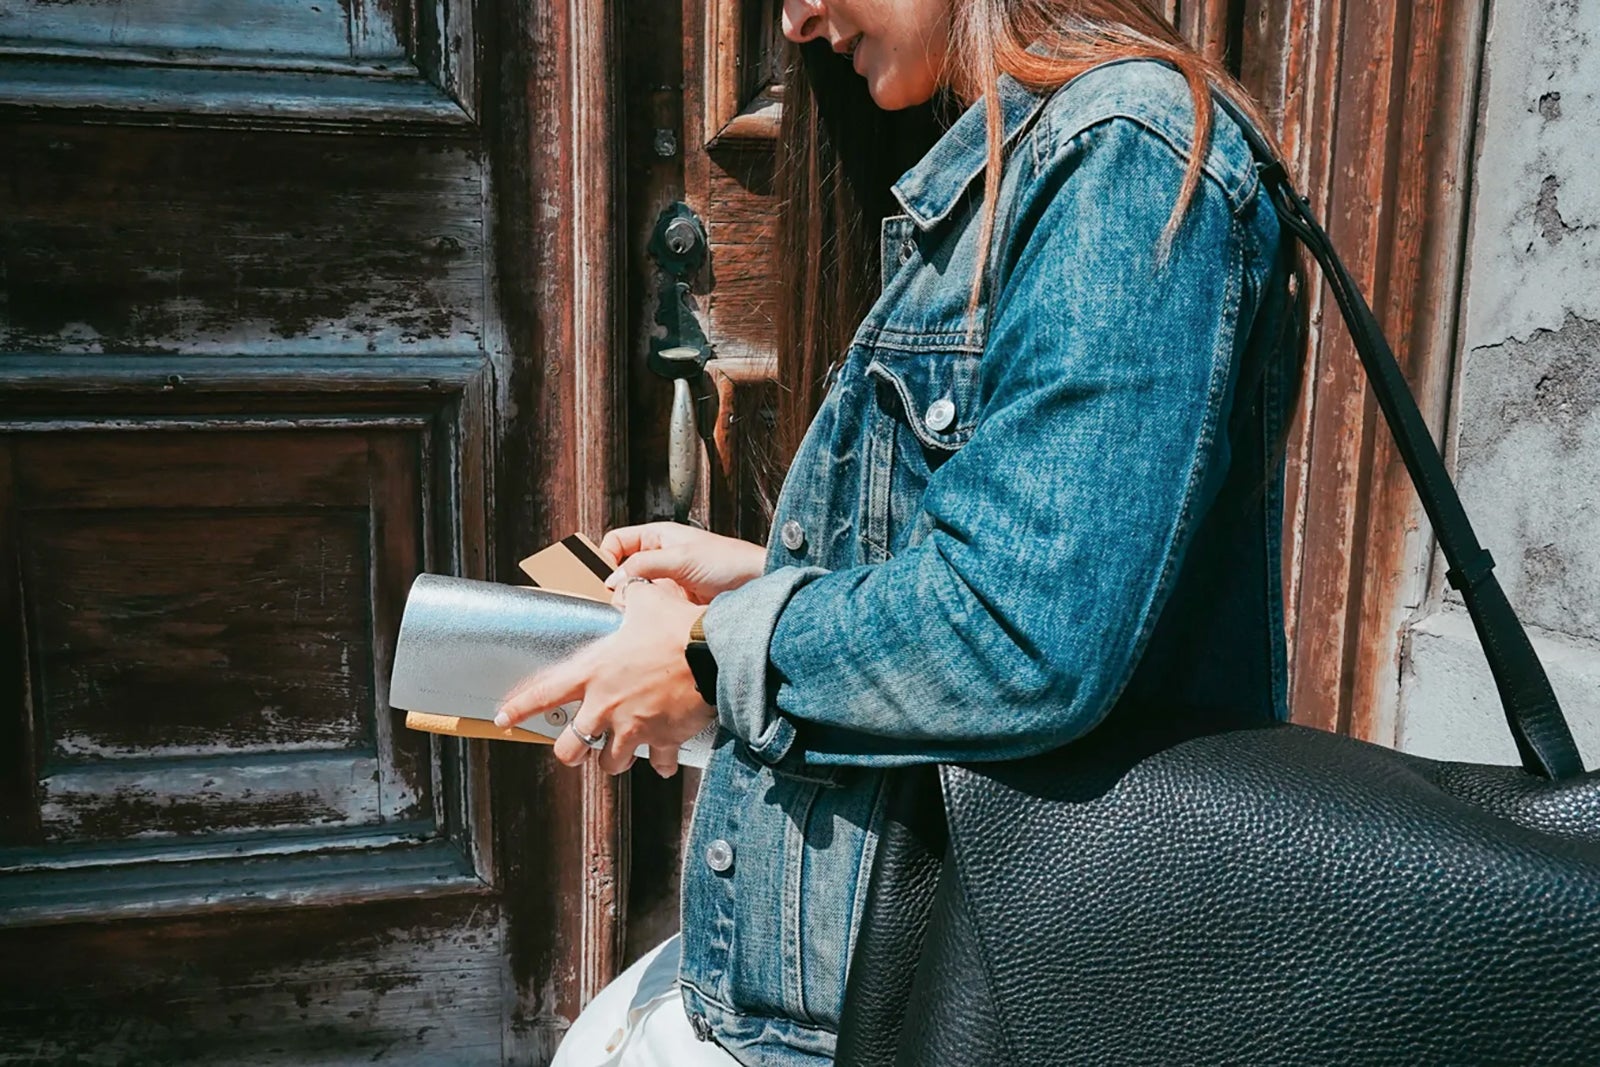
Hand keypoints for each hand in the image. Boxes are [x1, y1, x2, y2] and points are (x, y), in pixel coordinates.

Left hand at [494, 578, 713, 777]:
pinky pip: (658, 762)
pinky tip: (662, 762)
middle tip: (576, 750)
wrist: (712, 655)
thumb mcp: (648, 601)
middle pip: (570, 748)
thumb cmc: (677, 627)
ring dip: (613, 760)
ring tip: (620, 753)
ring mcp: (633, 727)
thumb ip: (631, 596)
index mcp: (595, 672)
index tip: (506, 718)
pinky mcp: (662, 739)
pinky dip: (660, 763)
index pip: (544, 694)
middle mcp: (607, 706)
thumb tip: (628, 584)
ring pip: (610, 763)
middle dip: (570, 752)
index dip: (520, 708)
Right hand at [600, 522, 764, 604]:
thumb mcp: (681, 558)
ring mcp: (666, 581)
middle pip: (621, 569)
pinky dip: (644, 614)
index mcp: (657, 537)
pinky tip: (645, 621)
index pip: (616, 542)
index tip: (605, 577)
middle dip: (614, 584)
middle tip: (612, 599)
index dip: (605, 557)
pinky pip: (650, 608)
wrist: (758, 585)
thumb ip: (644, 566)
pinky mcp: (674, 603)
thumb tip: (613, 580)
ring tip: (627, 612)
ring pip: (634, 591)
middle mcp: (658, 558)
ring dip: (629, 601)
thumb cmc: (728, 562)